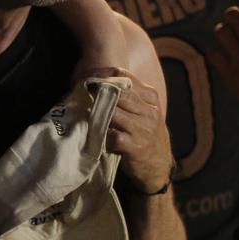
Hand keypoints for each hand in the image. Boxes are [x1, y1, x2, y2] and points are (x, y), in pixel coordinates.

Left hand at [89, 67, 171, 192]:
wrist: (158, 165)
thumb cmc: (144, 134)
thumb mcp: (143, 111)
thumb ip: (127, 96)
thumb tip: (96, 81)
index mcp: (151, 98)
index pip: (124, 77)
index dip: (101, 75)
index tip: (86, 77)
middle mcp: (148, 112)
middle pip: (118, 93)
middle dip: (96, 91)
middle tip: (80, 91)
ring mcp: (142, 129)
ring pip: (113, 112)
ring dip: (96, 112)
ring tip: (84, 111)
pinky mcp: (134, 146)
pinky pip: (111, 135)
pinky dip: (100, 132)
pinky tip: (94, 132)